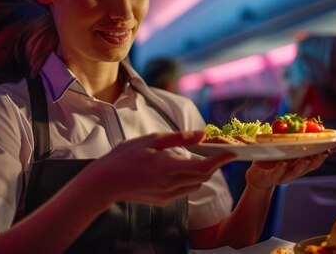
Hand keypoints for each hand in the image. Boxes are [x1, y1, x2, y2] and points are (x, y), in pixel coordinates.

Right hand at [82, 131, 236, 205]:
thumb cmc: (124, 157)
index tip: (231, 152)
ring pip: (196, 184)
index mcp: (166, 167)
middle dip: (212, 164)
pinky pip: (185, 190)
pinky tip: (176, 169)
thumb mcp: (151, 140)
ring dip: (200, 172)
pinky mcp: (164, 201)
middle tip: (213, 151)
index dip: (220, 160)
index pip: (203, 167)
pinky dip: (188, 179)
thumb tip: (202, 133)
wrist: (104, 183)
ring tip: (192, 158)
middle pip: (203, 176)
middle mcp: (169, 185)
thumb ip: (179, 138)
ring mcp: (167, 195)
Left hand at [245, 146, 335, 188]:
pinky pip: (276, 174)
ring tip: (307, 157)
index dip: (326, 152)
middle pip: (309, 166)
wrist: (256, 177)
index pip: (315, 158)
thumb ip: (289, 137)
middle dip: (318, 158)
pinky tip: (283, 163)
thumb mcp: (281, 147)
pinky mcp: (269, 178)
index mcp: (299, 163)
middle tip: (325, 151)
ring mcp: (282, 175)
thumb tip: (298, 123)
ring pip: (295, 171)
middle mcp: (294, 170)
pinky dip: (280, 169)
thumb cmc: (271, 160)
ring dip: (302, 165)